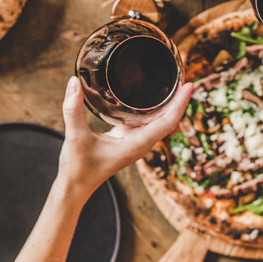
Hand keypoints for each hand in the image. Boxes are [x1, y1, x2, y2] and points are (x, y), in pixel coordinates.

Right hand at [56, 76, 193, 196]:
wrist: (74, 186)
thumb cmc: (78, 168)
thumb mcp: (75, 137)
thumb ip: (72, 110)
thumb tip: (73, 82)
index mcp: (136, 145)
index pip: (168, 122)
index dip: (180, 103)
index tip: (190, 85)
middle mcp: (140, 143)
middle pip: (169, 120)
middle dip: (178, 99)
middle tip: (184, 74)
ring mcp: (135, 141)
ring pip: (159, 120)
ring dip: (168, 103)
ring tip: (174, 80)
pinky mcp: (126, 138)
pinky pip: (146, 120)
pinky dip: (152, 107)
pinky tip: (149, 94)